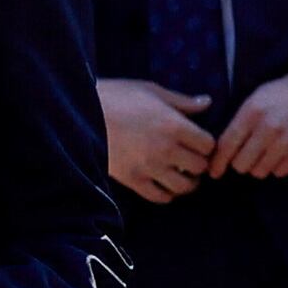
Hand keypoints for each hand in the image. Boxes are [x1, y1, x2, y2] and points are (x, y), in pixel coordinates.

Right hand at [98, 80, 219, 206]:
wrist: (79, 114)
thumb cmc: (116, 97)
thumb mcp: (151, 91)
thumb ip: (182, 101)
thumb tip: (207, 102)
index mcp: (173, 125)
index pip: (208, 145)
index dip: (208, 144)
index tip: (201, 142)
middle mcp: (165, 149)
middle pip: (200, 167)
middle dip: (199, 162)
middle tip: (192, 158)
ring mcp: (149, 167)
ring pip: (184, 186)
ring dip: (188, 181)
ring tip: (183, 173)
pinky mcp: (132, 180)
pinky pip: (160, 197)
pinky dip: (168, 194)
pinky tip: (165, 184)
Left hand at [209, 68, 287, 181]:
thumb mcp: (259, 97)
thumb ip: (242, 120)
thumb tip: (225, 147)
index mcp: (253, 112)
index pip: (227, 145)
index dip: (217, 162)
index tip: (213, 172)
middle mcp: (268, 129)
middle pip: (241, 164)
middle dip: (242, 162)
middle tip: (248, 156)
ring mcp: (287, 143)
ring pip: (260, 171)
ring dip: (260, 165)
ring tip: (268, 154)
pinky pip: (281, 172)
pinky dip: (279, 166)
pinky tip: (284, 154)